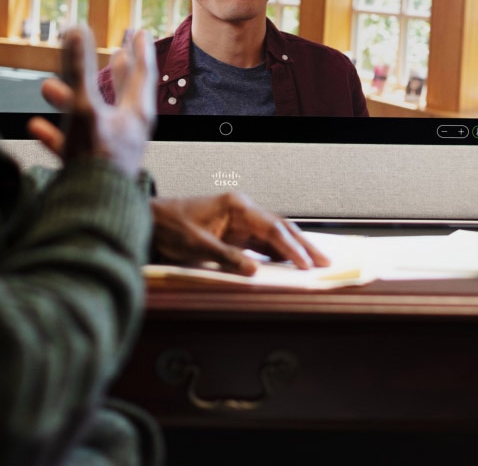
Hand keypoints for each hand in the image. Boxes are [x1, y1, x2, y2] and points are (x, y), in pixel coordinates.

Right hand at [27, 26, 156, 178]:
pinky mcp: (93, 168)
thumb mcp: (83, 107)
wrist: (90, 211)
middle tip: (119, 52)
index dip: (140, 50)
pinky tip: (38, 128)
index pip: (141, 73)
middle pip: (123, 93)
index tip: (141, 33)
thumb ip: (78, 70)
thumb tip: (76, 30)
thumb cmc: (94, 160)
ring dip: (71, 100)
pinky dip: (56, 134)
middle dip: (116, 72)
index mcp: (135, 113)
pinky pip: (73, 145)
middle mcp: (127, 130)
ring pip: (93, 116)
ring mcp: (111, 149)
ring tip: (48, 87)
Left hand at [150, 192, 329, 274]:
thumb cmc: (171, 226)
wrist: (152, 219)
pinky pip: (260, 242)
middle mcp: (241, 210)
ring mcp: (238, 220)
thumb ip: (227, 257)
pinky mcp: (233, 231)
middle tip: (324, 262)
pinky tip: (288, 264)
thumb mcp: (197, 244)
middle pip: (280, 228)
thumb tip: (254, 270)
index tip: (307, 264)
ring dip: (292, 249)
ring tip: (314, 264)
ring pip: (273, 235)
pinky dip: (276, 253)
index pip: (272, 228)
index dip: (292, 248)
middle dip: (302, 245)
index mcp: (236, 206)